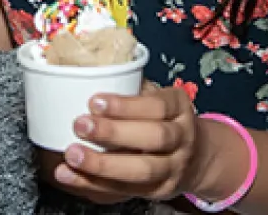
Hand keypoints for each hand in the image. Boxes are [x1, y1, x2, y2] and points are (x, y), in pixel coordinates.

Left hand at [51, 84, 202, 203]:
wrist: (196, 158)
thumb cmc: (164, 119)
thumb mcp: (156, 97)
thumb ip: (131, 88)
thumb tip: (88, 75)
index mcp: (179, 108)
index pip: (156, 106)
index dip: (125, 105)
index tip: (95, 101)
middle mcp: (182, 138)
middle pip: (154, 138)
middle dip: (114, 133)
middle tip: (80, 125)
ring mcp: (173, 168)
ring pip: (142, 170)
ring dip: (103, 164)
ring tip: (73, 155)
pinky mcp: (158, 192)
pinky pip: (126, 190)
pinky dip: (95, 184)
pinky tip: (71, 176)